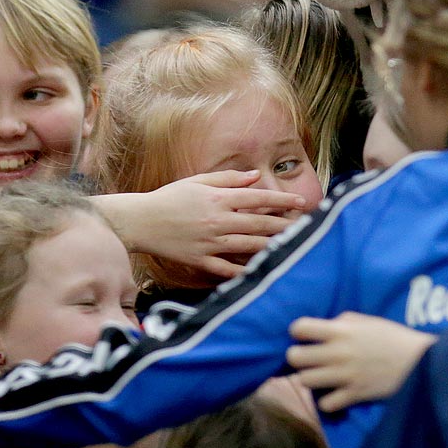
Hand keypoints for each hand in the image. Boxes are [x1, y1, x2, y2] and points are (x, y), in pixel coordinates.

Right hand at [104, 171, 305, 281]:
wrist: (140, 221)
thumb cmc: (169, 198)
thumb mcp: (197, 181)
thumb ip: (228, 179)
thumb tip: (255, 176)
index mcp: (218, 199)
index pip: (258, 199)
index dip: (282, 201)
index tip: (300, 203)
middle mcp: (217, 221)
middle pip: (259, 224)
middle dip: (285, 225)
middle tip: (307, 227)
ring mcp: (209, 243)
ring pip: (249, 247)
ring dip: (273, 246)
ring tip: (292, 247)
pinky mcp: (200, 260)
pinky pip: (227, 269)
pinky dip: (244, 271)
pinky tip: (262, 271)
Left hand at [285, 312, 435, 411]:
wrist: (419, 362)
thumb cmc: (394, 337)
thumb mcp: (368, 321)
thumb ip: (344, 322)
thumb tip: (325, 326)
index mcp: (341, 330)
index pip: (300, 327)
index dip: (298, 331)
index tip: (305, 335)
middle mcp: (338, 352)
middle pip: (295, 357)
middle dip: (297, 357)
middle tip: (307, 359)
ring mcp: (345, 375)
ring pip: (304, 381)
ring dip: (309, 379)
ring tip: (318, 377)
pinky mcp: (354, 395)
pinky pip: (325, 404)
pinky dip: (327, 401)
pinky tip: (333, 394)